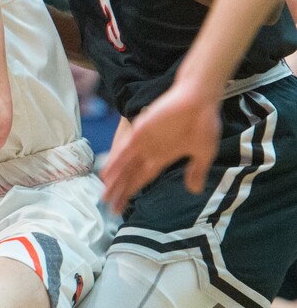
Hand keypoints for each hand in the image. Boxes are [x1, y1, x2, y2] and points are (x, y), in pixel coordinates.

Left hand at [101, 81, 220, 213]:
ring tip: (104, 195)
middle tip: (108, 207)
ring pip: (124, 165)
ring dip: (114, 180)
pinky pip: (125, 150)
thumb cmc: (203, 122)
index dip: (132, 192)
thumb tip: (194, 190)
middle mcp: (149, 150)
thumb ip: (196, 171)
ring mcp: (144, 140)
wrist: (201, 99)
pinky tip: (107, 174)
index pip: (142, 178)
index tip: (123, 207)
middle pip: (129, 175)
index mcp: (162, 156)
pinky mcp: (141, 131)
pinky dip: (116, 162)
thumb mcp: (203, 153)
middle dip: (120, 191)